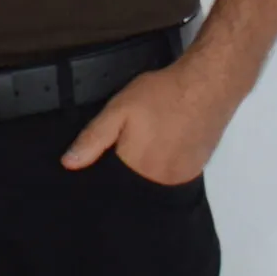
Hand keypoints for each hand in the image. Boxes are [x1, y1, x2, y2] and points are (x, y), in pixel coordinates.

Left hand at [59, 53, 245, 184]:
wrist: (209, 85)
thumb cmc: (162, 95)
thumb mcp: (119, 109)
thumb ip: (94, 138)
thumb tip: (68, 164)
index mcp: (136, 169)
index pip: (111, 188)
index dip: (101, 180)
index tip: (93, 171)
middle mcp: (159, 182)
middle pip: (132, 190)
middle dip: (121, 180)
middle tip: (121, 153)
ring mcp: (179, 179)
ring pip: (151, 187)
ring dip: (141, 177)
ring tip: (138, 153)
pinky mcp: (194, 172)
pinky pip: (169, 180)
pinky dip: (160, 172)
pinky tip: (158, 152)